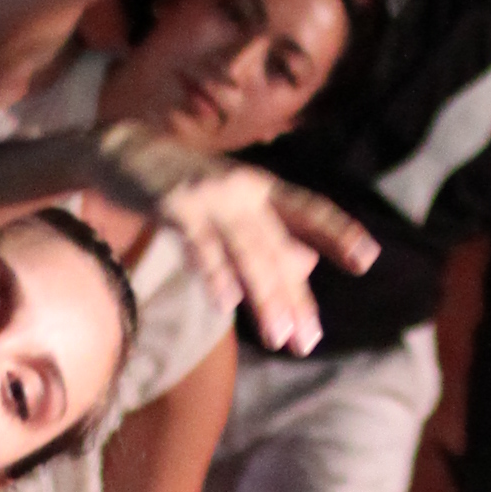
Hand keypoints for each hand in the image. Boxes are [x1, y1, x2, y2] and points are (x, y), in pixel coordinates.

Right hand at [91, 123, 376, 354]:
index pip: (308, 210)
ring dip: (265, 296)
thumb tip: (309, 267)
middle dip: (295, 296)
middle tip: (309, 340)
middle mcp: (241, 188)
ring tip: (280, 337)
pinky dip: (214, 273)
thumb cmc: (184, 185)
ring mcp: (208, 195)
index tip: (366, 259)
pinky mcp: (173, 205)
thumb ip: (267, 235)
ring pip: (245, 251)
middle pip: (277, 247)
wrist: (124, 151)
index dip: (338, 233)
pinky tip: (226, 304)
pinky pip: (199, 245)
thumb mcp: (232, 204)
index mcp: (261, 187)